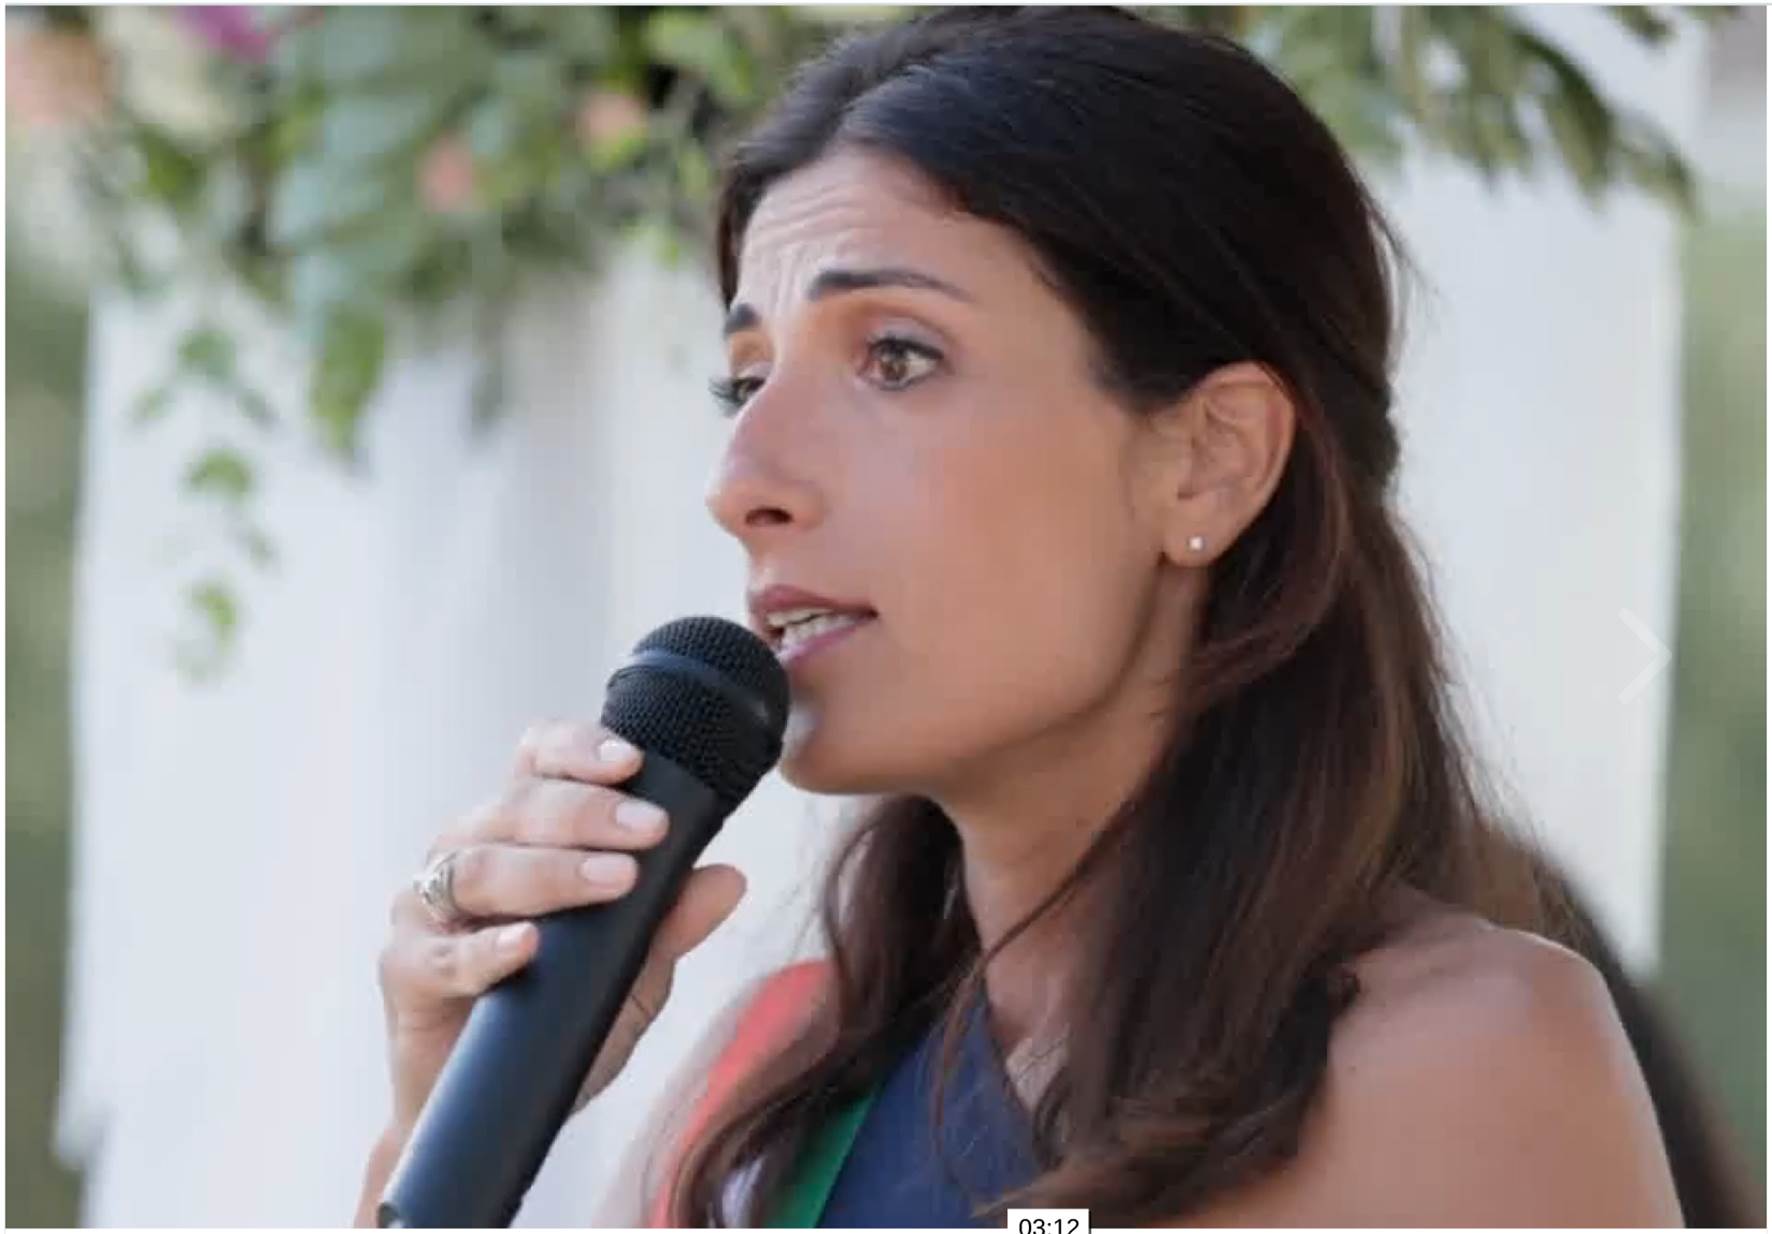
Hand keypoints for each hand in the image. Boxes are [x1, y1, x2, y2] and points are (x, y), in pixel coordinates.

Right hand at [375, 720, 746, 1140]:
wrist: (499, 1108)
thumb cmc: (560, 1016)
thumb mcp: (633, 971)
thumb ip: (670, 922)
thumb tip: (728, 878)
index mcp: (519, 831)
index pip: (538, 761)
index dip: (577, 749)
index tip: (632, 761)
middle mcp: (467, 851)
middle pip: (516, 806)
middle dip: (588, 813)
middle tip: (650, 831)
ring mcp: (427, 907)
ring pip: (479, 866)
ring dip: (552, 871)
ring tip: (613, 880)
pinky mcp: (405, 969)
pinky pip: (441, 954)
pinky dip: (487, 948)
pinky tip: (527, 945)